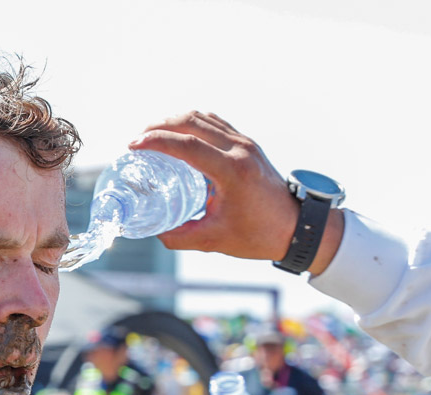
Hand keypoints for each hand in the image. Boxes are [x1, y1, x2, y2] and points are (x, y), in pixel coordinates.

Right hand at [129, 112, 297, 260]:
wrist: (297, 226)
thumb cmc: (258, 234)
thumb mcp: (213, 240)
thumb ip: (178, 237)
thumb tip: (152, 230)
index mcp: (232, 171)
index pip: (187, 145)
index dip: (156, 141)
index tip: (133, 146)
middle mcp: (240, 150)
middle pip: (192, 122)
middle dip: (159, 126)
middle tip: (138, 139)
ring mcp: (246, 143)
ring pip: (204, 117)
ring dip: (175, 121)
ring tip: (153, 135)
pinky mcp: (248, 144)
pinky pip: (215, 123)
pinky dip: (192, 124)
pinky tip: (179, 137)